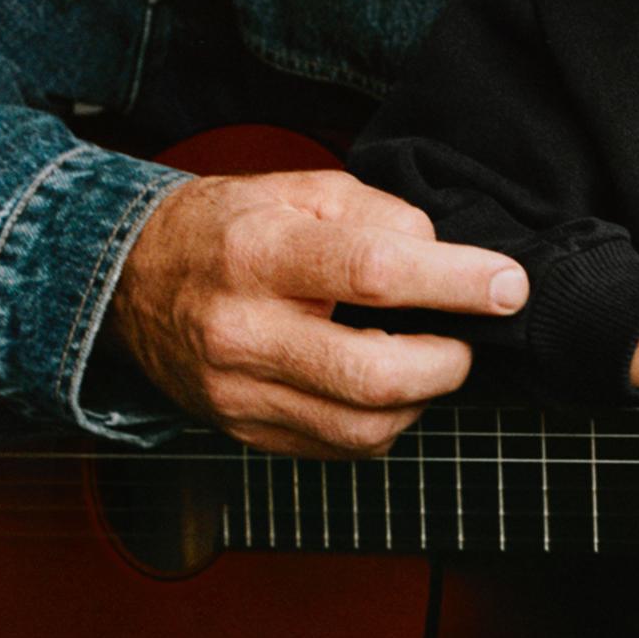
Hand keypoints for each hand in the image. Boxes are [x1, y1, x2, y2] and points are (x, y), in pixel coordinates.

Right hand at [109, 167, 526, 456]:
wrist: (130, 282)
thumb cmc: (228, 229)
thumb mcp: (298, 190)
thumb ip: (379, 213)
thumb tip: (446, 256)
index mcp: (257, 254)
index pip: (373, 273)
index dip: (456, 282)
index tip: (508, 284)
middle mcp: (243, 331)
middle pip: (375, 374)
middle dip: (448, 361)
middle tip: (466, 336)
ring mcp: (240, 393)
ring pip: (366, 427)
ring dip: (421, 397)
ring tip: (425, 357)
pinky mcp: (247, 432)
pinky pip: (342, 447)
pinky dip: (384, 422)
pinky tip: (383, 386)